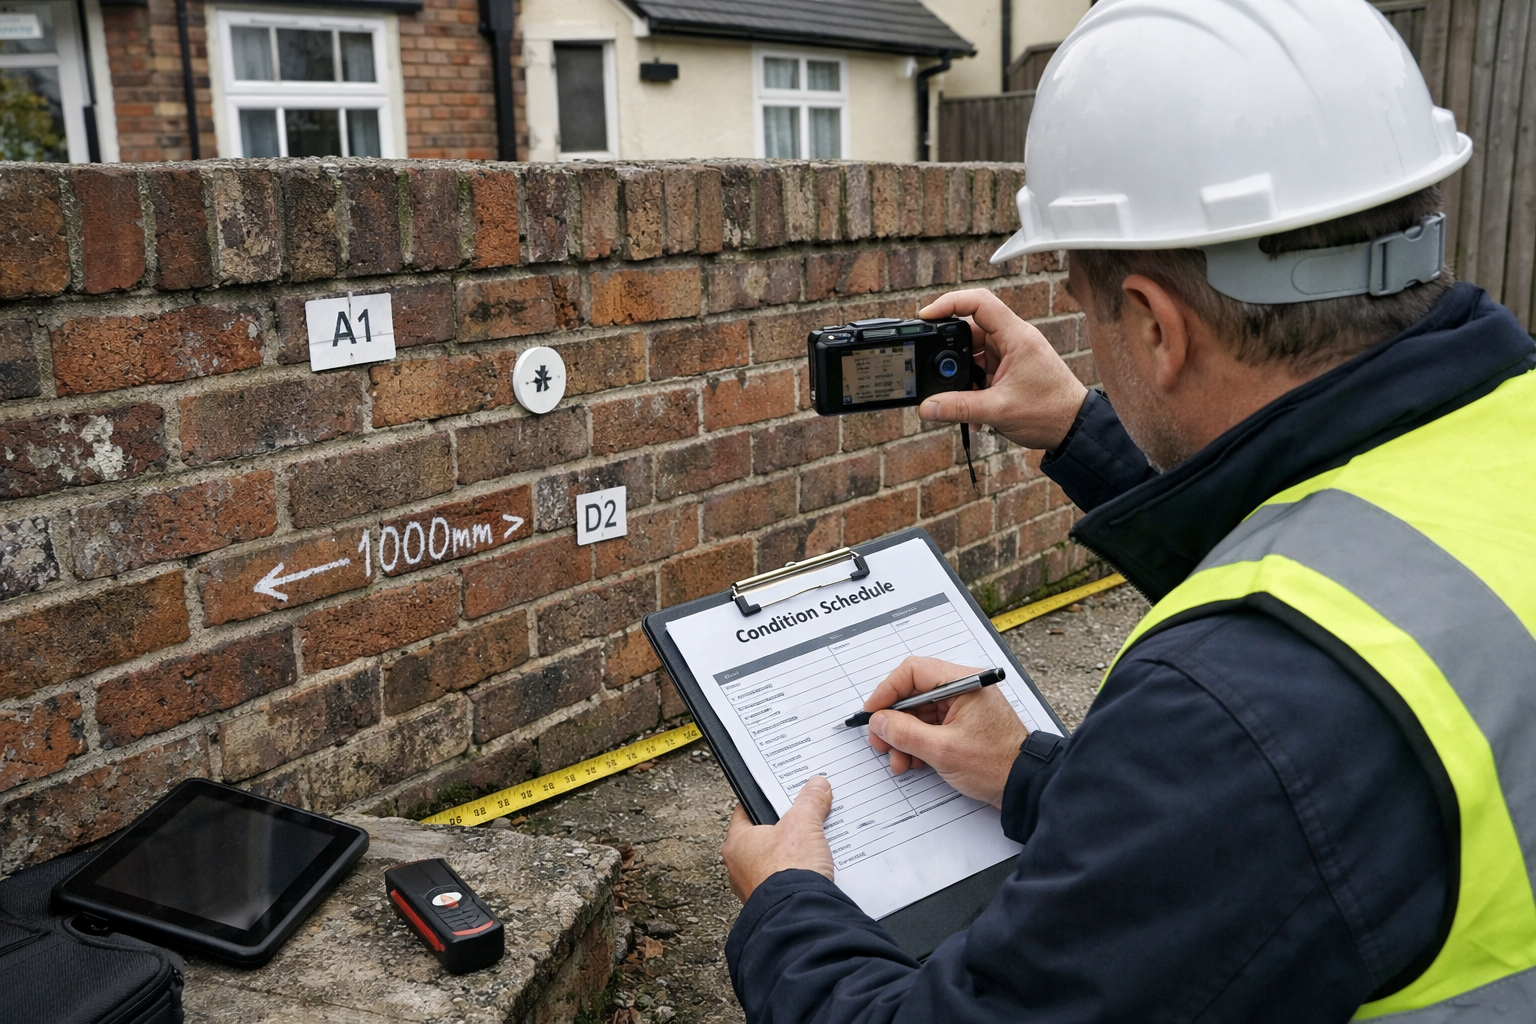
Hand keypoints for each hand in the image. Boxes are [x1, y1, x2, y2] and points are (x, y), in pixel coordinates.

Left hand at [721, 777, 834, 903]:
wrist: (800, 915)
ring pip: (776, 861)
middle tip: (804, 818)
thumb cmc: (788, 871)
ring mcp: (755, 888)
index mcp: (737, 843)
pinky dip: (800, 875)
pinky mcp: (773, 903)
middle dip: (786, 828)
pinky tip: (817, 869)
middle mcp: (740, 867)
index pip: (745, 810)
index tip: (780, 794)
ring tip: (814, 844)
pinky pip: (787, 881)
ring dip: (794, 854)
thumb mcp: (803, 824)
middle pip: (765, 836)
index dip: (765, 799)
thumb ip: (810, 801)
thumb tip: (817, 787)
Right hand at [865, 656, 1030, 806]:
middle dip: (893, 721)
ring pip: (918, 714)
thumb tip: (879, 722)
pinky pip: (929, 728)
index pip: (913, 671)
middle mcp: (962, 689)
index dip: (887, 691)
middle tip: (880, 742)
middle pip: (913, 694)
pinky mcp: (961, 725)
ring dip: (902, 737)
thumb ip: (905, 733)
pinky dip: (916, 744)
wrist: (1024, 786)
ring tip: (898, 760)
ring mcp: (961, 708)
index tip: (873, 712)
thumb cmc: (996, 765)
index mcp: (963, 682)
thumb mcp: (942, 750)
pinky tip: (910, 762)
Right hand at [918, 288, 1087, 450]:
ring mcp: (1010, 354)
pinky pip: (980, 371)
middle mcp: (1013, 340)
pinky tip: (973, 411)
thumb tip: (927, 407)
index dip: (949, 303)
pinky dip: (972, 388)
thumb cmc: (1051, 412)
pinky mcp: (1008, 369)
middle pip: (969, 331)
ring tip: (961, 402)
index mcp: (1016, 337)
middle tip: (937, 372)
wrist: (1073, 428)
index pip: (979, 302)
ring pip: (972, 355)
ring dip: (962, 378)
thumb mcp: (999, 411)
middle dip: (950, 354)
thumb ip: (959, 408)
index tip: (926, 316)